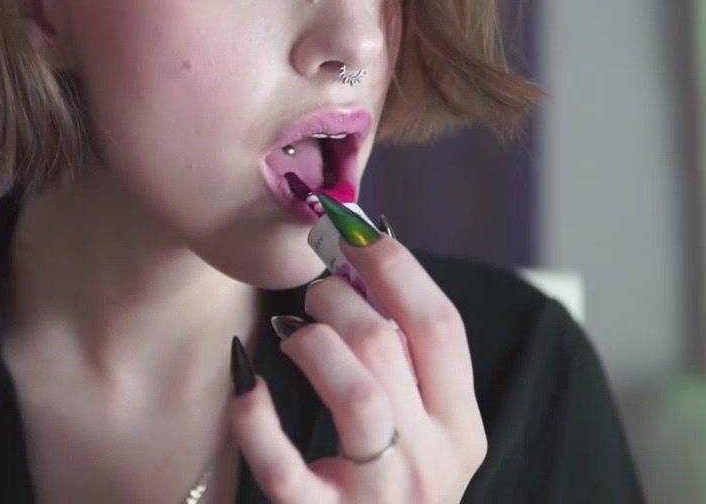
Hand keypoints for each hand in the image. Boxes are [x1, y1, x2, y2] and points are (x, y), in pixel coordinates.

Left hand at [229, 220, 487, 502]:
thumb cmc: (386, 487)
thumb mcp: (417, 429)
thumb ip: (403, 360)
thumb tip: (361, 261)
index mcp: (460, 429)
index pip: (441, 325)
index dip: (395, 265)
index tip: (355, 227)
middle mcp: (431, 463)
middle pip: (390, 347)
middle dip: (338, 299)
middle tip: (313, 293)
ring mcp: (379, 497)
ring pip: (357, 395)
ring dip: (313, 344)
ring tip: (291, 334)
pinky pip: (282, 465)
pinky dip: (255, 418)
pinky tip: (245, 384)